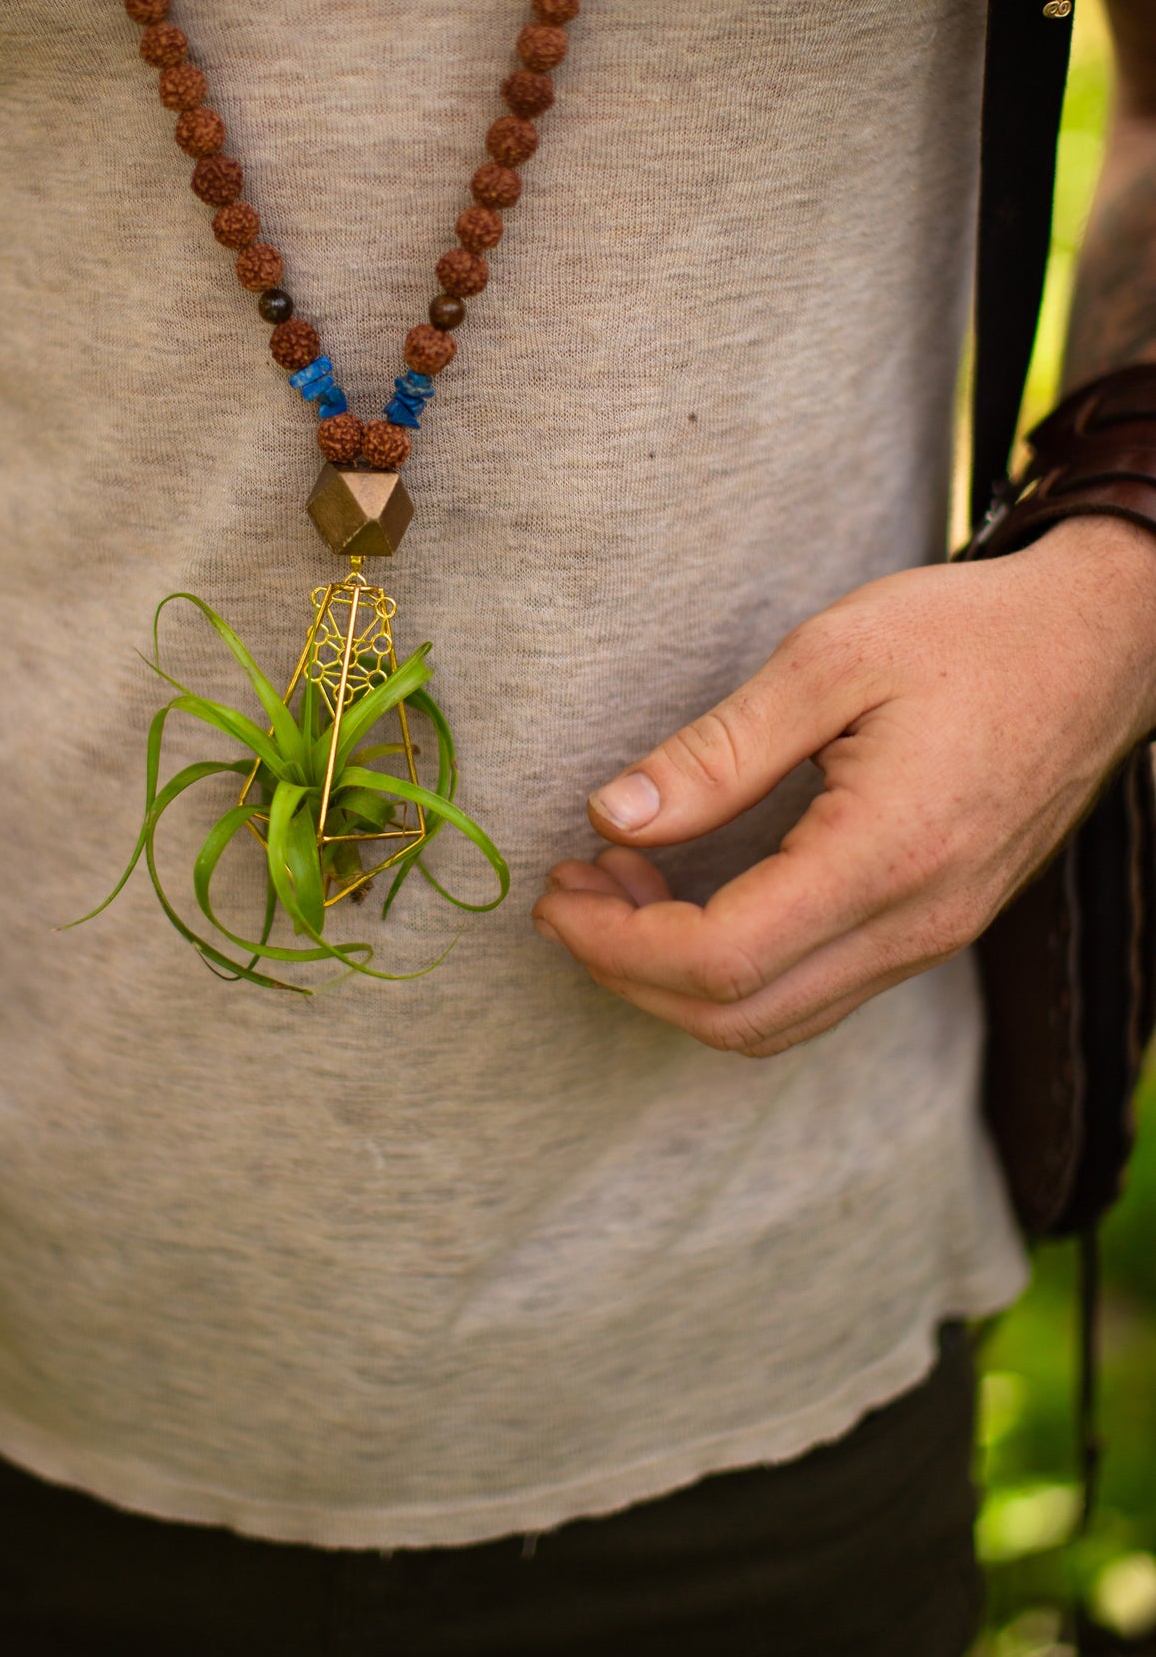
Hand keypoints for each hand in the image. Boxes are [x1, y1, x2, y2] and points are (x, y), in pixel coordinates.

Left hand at [533, 519, 1155, 1057]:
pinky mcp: (931, 928)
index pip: (722, 960)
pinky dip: (731, 969)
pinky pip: (813, 991)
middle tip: (566, 893)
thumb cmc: (968, 634)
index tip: (556, 889)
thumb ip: (718, 750)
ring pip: (776, 1021)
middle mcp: (916, 922)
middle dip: (627, 973)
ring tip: (612, 886)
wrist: (1100, 645)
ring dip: (674, 978)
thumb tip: (613, 816)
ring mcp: (930, 937)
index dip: (617, 945)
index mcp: (888, 855)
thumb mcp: (830, 658)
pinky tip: (686, 892)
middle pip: (739, 1019)